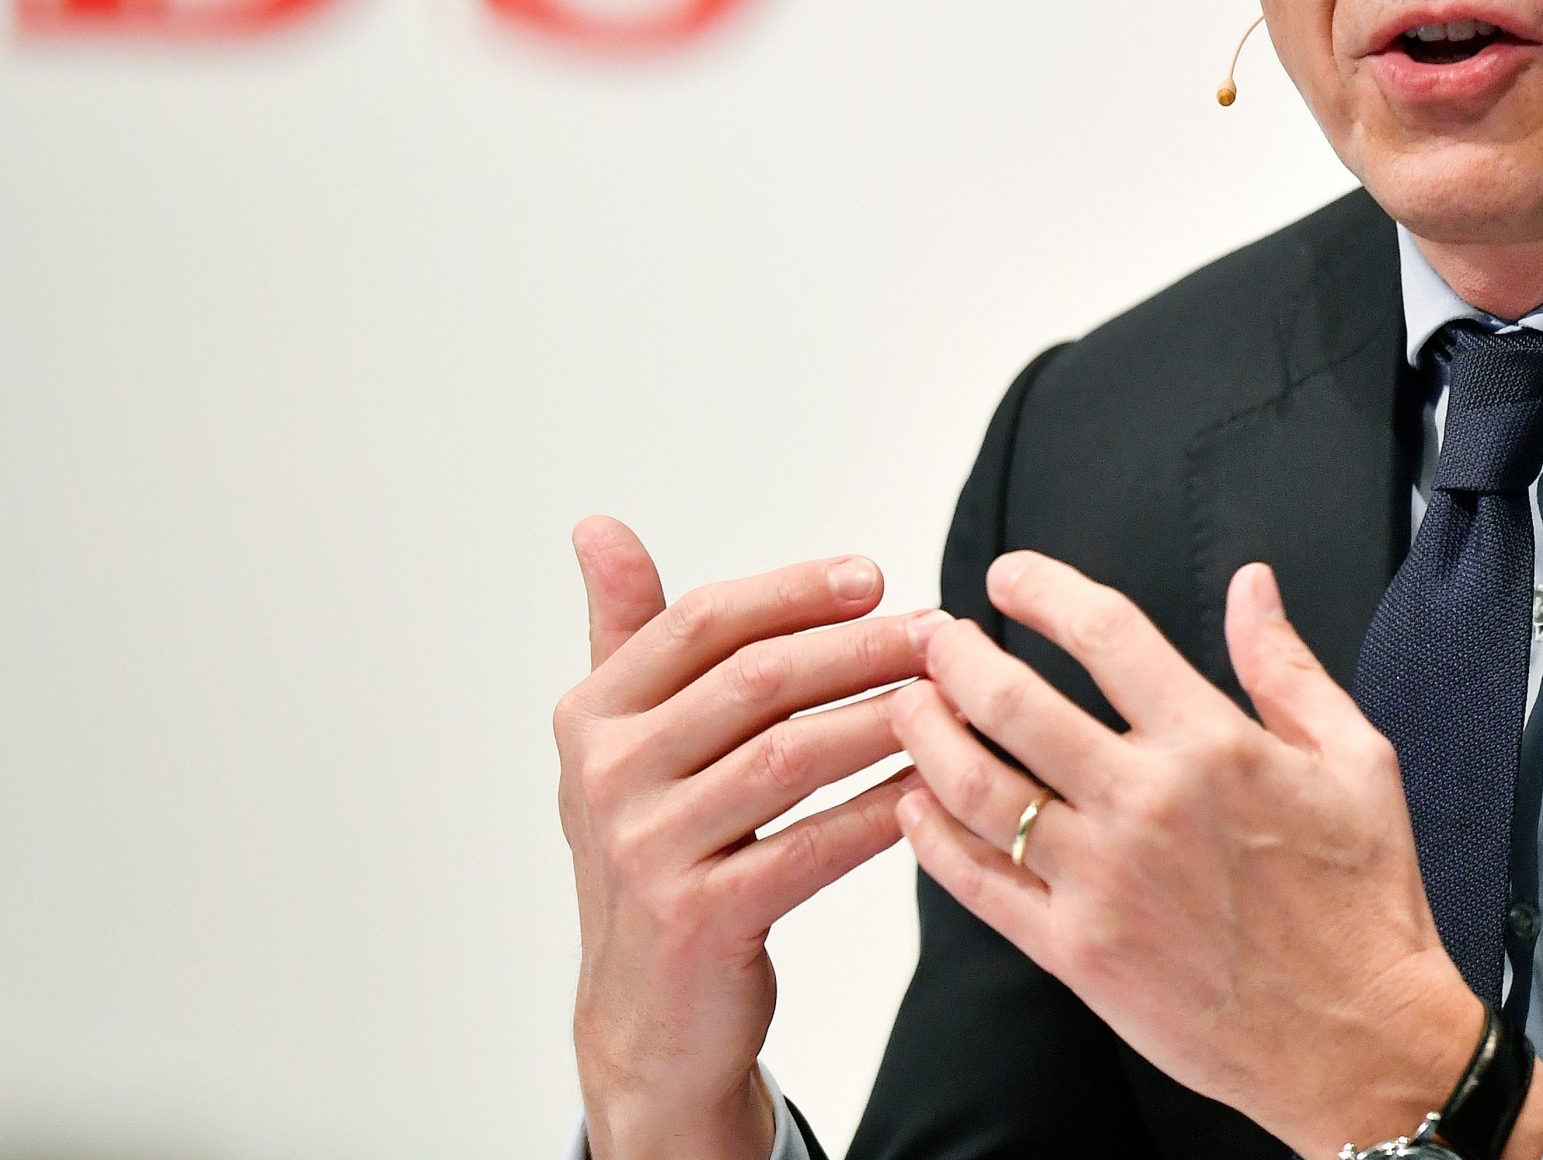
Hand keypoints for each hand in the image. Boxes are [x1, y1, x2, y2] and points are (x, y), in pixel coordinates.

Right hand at [556, 515, 943, 1159]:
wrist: (645, 1018)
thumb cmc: (656, 853)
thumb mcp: (621, 741)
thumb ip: (625, 632)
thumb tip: (597, 525)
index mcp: (593, 715)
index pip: (703, 622)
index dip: (793, 592)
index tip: (873, 575)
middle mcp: (609, 776)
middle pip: (756, 681)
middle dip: (858, 647)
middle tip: (937, 630)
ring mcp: (649, 850)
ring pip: (792, 756)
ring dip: (883, 719)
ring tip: (950, 697)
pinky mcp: (700, 919)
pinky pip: (813, 846)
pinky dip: (880, 811)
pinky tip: (932, 786)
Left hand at [888, 552, 1542, 1158]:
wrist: (1363, 1043)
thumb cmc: (1362, 905)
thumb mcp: (1355, 760)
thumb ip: (1286, 665)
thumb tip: (1251, 584)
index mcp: (1215, 746)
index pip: (1106, 634)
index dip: (1044, 590)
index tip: (1009, 577)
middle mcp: (1148, 805)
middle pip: (1014, 703)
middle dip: (957, 656)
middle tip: (936, 638)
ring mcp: (1105, 882)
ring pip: (979, 789)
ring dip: (927, 735)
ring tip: (910, 706)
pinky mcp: (1079, 953)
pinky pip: (979, 883)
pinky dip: (932, 837)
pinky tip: (915, 804)